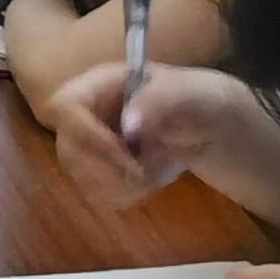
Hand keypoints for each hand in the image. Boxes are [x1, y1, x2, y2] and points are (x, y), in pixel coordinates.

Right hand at [46, 59, 250, 211]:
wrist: (215, 127)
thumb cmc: (203, 101)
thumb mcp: (193, 93)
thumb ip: (161, 99)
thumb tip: (128, 124)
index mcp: (100, 83)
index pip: (65, 105)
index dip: (86, 134)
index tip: (125, 154)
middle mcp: (86, 113)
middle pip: (68, 148)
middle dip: (110, 169)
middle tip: (148, 172)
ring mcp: (90, 145)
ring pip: (82, 177)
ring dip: (125, 183)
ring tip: (160, 170)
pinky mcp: (99, 172)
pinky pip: (98, 194)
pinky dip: (128, 195)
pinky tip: (152, 181)